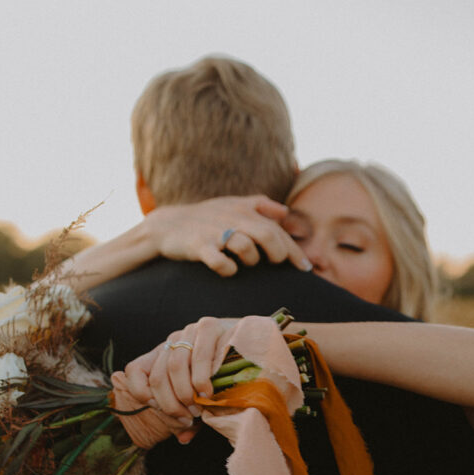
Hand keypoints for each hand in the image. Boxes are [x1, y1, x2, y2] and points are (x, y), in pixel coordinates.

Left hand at [121, 317, 236, 442]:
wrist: (251, 344)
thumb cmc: (222, 375)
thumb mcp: (199, 396)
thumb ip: (189, 415)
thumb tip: (182, 438)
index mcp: (161, 355)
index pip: (134, 371)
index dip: (143, 394)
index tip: (164, 411)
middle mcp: (171, 341)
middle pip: (156, 377)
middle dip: (171, 405)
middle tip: (188, 417)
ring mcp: (188, 331)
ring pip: (174, 367)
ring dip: (186, 394)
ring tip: (199, 408)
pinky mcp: (208, 326)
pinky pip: (198, 356)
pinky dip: (201, 380)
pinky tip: (208, 392)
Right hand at [146, 196, 312, 276]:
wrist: (167, 225)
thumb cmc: (206, 217)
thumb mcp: (232, 205)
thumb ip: (260, 205)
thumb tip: (285, 212)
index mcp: (243, 210)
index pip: (277, 229)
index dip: (294, 250)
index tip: (306, 268)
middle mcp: (231, 219)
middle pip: (266, 235)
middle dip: (278, 253)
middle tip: (277, 263)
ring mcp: (214, 233)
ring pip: (245, 247)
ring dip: (251, 259)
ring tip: (246, 262)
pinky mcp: (198, 247)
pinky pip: (219, 261)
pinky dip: (228, 268)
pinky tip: (228, 269)